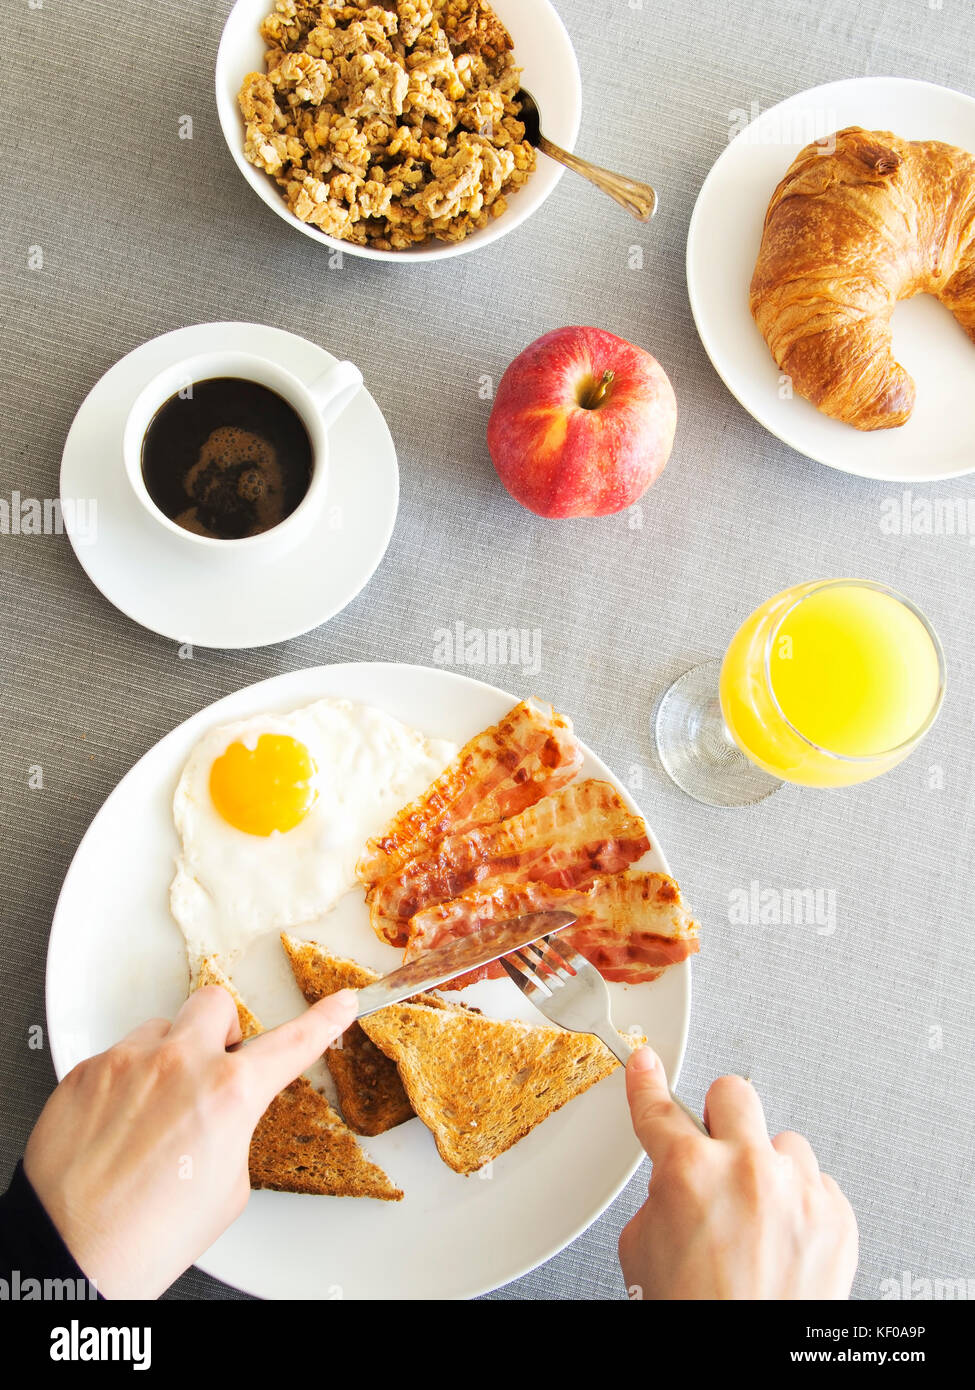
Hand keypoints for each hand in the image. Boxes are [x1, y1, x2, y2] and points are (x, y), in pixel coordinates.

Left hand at [24, 985, 356, 1298]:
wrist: (73, 1256)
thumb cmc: (148, 1237)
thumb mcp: (227, 1187)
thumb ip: (234, 1126)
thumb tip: (222, 1111)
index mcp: (228, 1093)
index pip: (293, 1042)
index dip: (324, 1020)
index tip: (340, 1003)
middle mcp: (179, 1064)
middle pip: (216, 1005)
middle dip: (222, 1032)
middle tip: (213, 1067)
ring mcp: (127, 1063)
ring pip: (161, 1030)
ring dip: (168, 1058)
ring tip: (153, 1113)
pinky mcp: (85, 1072)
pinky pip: (116, 1058)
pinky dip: (124, 1084)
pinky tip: (117, 1127)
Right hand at [618, 1048, 857, 1299]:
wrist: (750, 1370)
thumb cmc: (697, 1313)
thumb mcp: (643, 1251)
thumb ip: (661, 1196)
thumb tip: (675, 1181)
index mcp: (689, 1171)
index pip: (659, 1106)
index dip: (646, 1079)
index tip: (647, 1062)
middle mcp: (747, 1169)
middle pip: (734, 1094)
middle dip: (720, 1118)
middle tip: (715, 1149)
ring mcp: (798, 1190)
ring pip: (783, 1142)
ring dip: (768, 1169)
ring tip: (758, 1218)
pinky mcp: (837, 1216)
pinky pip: (818, 1184)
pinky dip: (801, 1205)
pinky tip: (786, 1239)